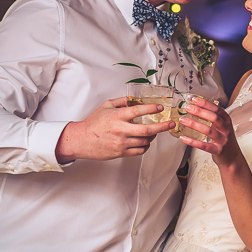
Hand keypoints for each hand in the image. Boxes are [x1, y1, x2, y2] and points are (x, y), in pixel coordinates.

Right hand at [56, 97, 175, 161]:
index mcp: (117, 116)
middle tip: (170, 124)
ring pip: (145, 141)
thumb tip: (135, 99)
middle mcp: (121, 129)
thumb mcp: (106, 106)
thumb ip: (121, 101)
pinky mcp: (121, 152)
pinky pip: (139, 150)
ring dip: (153, 136)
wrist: (81, 140)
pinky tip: (145, 141)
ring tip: (155, 132)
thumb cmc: (93, 123)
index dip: (152, 109)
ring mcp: (121, 142)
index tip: (160, 108)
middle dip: (162, 127)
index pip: (139, 111)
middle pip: (147, 129)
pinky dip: (145, 146)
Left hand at [178, 97, 239, 165]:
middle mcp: (226, 129)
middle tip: (188, 108)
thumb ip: (214, 118)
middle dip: (200, 111)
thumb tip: (198, 107)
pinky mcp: (217, 150)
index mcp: (227, 121)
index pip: (217, 109)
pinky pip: (203, 145)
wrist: (232, 158)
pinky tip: (183, 138)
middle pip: (213, 117)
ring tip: (183, 120)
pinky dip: (192, 141)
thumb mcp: (223, 126)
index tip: (194, 99)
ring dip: (194, 124)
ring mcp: (222, 140)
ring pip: (208, 130)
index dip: (205, 103)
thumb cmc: (225, 141)